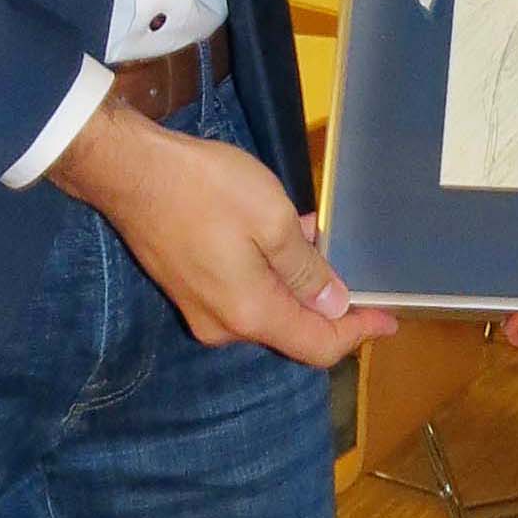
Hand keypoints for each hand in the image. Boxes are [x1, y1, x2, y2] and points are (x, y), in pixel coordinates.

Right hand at [49, 98, 395, 367]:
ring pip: (267, 309)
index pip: (318, 346)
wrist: (128, 171)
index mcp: (251, 313)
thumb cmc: (205, 189)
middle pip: (292, 330)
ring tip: (312, 233)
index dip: (358, 334)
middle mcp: (224, 327)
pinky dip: (268, 274)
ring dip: (296, 281)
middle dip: (327, 302)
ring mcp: (200, 310)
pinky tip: (275, 234)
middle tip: (348, 260)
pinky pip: (241, 295)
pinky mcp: (185, 289)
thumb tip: (335, 305)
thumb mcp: (271, 220)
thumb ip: (306, 269)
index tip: (388, 317)